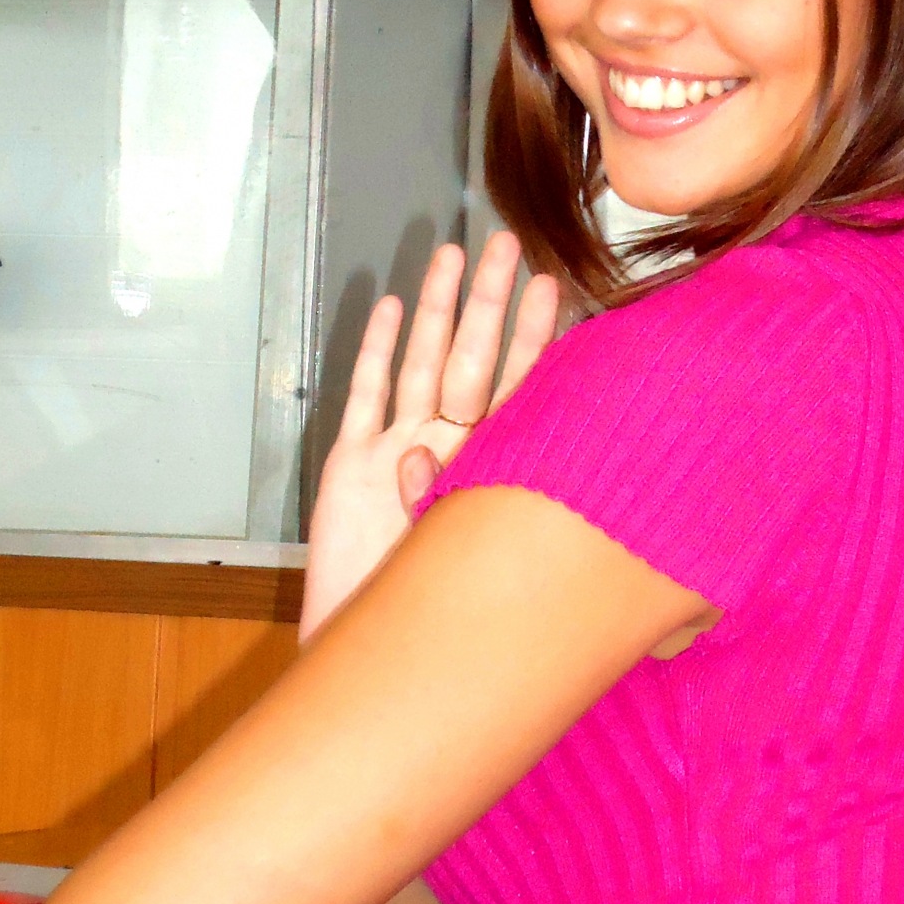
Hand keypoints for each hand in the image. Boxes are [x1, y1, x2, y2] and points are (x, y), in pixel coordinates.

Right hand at [300, 231, 558, 641]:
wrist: (368, 659)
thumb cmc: (435, 620)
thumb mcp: (458, 557)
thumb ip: (439, 503)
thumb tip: (418, 456)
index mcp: (488, 471)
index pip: (518, 389)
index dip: (533, 338)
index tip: (553, 286)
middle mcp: (446, 453)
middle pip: (470, 361)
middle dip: (486, 303)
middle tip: (505, 244)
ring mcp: (396, 455)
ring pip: (421, 367)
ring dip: (435, 313)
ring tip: (450, 256)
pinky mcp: (350, 468)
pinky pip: (367, 400)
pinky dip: (377, 356)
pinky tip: (393, 310)